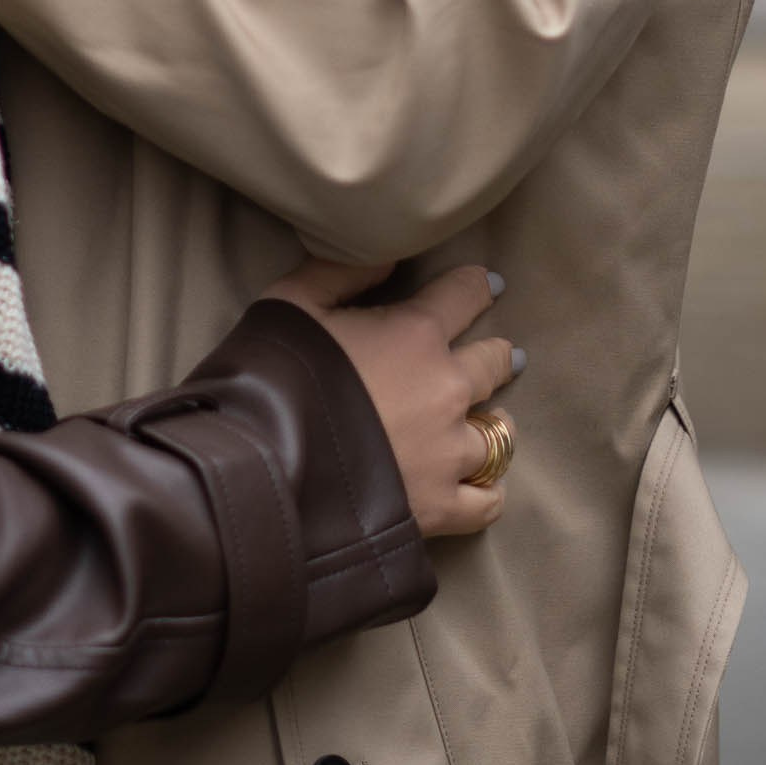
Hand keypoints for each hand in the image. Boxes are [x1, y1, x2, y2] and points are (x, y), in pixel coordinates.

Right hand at [265, 257, 523, 540]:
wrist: (263, 467)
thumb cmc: (273, 375)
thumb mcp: (290, 303)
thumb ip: (340, 273)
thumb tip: (387, 258)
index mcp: (415, 334)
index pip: (464, 296)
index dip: (476, 286)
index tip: (488, 283)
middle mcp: (446, 389)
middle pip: (492, 363)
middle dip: (496, 355)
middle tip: (502, 355)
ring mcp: (448, 452)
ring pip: (498, 431)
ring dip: (493, 422)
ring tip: (491, 423)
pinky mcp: (441, 506)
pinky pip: (487, 501)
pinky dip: (487, 491)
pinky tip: (483, 485)